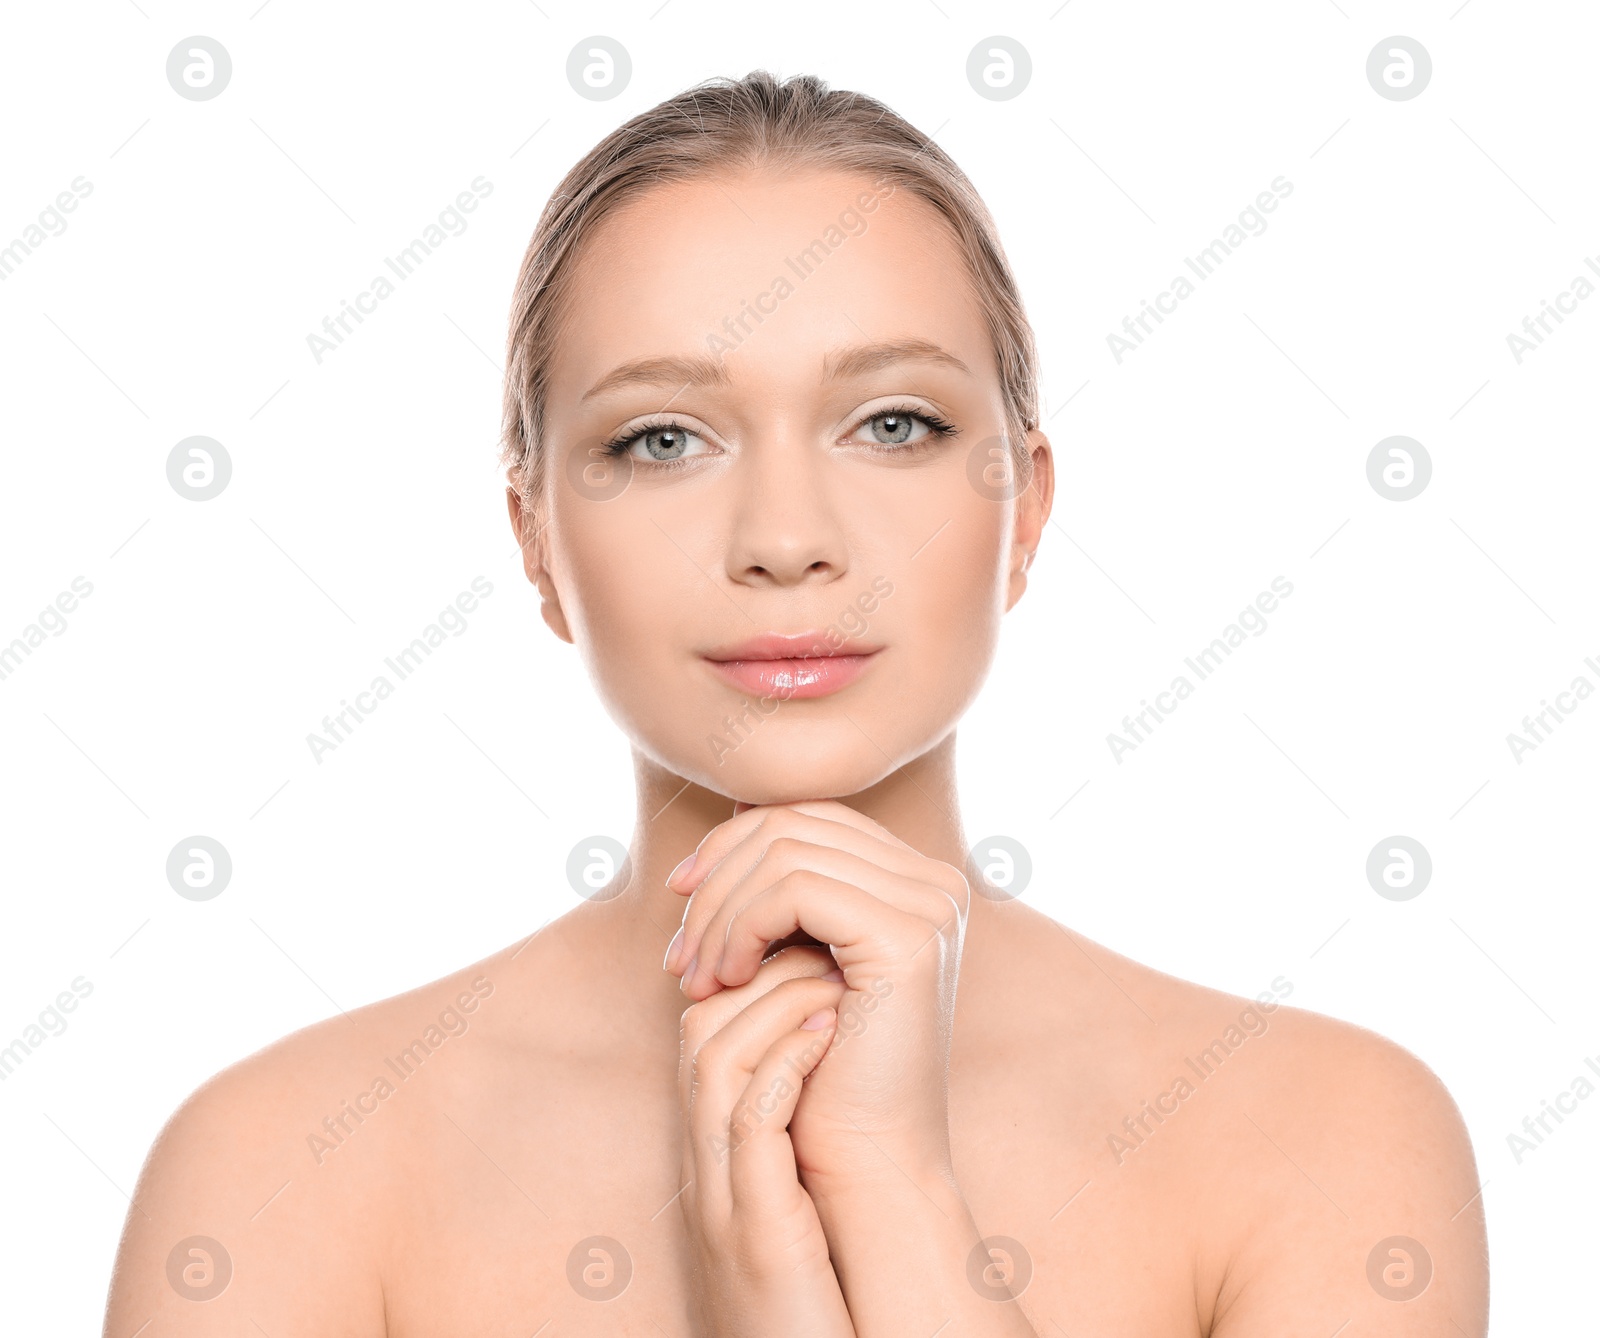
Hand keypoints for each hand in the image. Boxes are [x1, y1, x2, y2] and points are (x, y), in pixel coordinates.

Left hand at [665, 800, 968, 1189]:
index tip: (680, 896)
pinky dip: (739, 927)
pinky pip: (793, 889)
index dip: (734, 843)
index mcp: (918, 879)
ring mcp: (930, 904)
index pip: (809, 816)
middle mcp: (936, 881)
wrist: (865, 1162)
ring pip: (783, 852)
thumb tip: (734, 805)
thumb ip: (778, 887)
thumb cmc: (822, 1070)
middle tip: (678, 951)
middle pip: (792, 823)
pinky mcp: (908, 936)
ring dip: (718, 912)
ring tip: (696, 977)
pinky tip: (726, 979)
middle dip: (716, 878)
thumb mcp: (794, 958)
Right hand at [675, 943, 855, 1336]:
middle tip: (828, 941)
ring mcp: (721, 1192)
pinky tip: (830, 1031)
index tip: (817, 942)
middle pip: (699, 1028)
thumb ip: (798, 1110)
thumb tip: (833, 1028)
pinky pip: (749, 1121)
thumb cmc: (813, 1285)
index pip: (707, 1026)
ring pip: (715, 1060)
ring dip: (776, 1003)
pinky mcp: (752, 1227)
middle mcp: (706, 1161)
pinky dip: (785, 1063)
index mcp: (716, 1146)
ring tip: (836, 974)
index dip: (753, 969)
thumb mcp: (795, 1183)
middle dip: (759, 969)